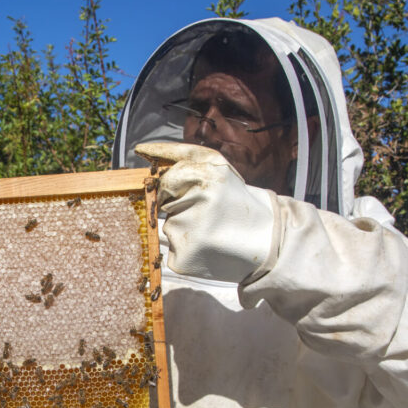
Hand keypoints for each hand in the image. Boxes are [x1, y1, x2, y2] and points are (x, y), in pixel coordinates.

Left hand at [136, 142, 274, 282]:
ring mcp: (188, 234)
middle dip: (181, 206)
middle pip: (164, 203)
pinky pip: (171, 249)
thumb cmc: (235, 200)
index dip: (173, 187)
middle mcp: (197, 204)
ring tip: (212, 230)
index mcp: (207, 176)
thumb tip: (141, 149)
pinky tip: (208, 248)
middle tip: (209, 213)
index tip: (187, 194)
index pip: (166, 179)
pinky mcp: (183, 258)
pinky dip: (185, 248)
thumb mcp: (217, 167)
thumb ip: (180, 154)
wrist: (266, 241)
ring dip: (184, 228)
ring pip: (168, 226)